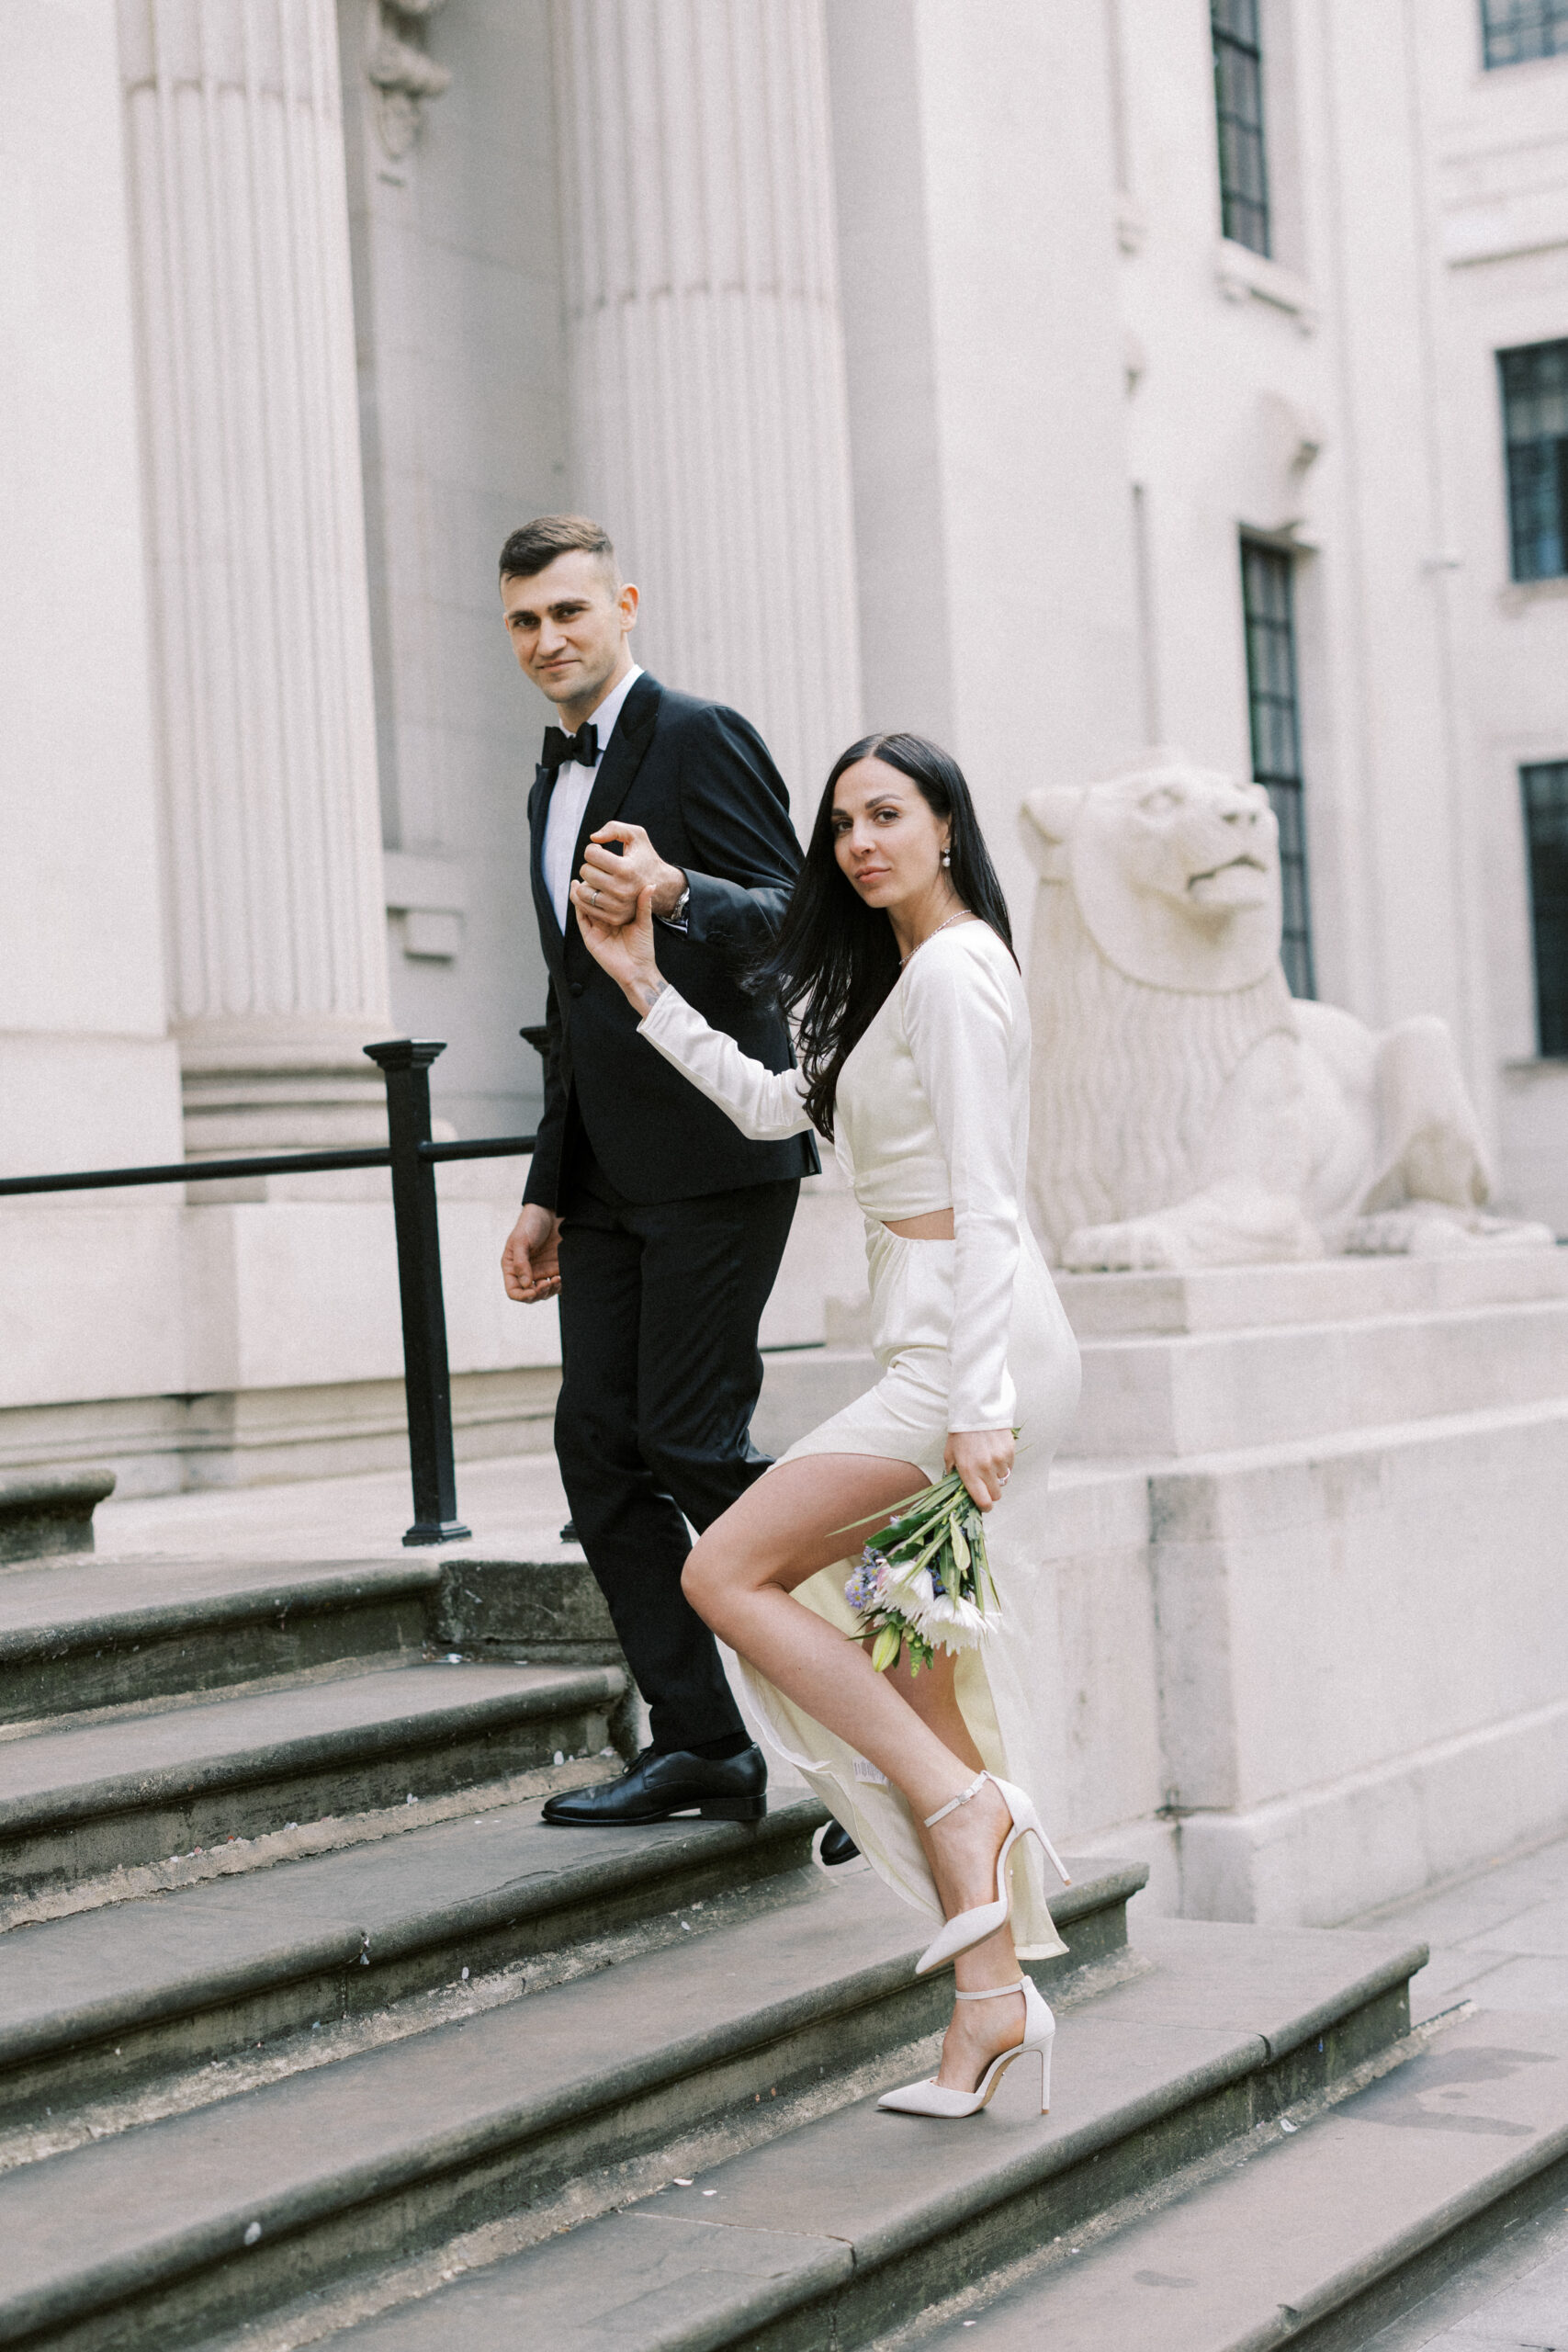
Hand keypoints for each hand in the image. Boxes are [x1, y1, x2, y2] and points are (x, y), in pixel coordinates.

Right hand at [502, 1204, 561, 1302]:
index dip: (522, 1296)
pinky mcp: (555, 1268)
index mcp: (512, 1267)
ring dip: (551, 1291)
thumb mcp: (521, 1241)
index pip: (513, 1291)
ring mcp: (542, 1271)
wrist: (550, 1212)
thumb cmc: (531, 1223)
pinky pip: (558, 1285)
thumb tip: (525, 1284)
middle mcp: (526, 1272)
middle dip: (538, 1294)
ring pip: (545, 1293)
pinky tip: (562, 1277)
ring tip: (556, 1279)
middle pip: (530, 1295)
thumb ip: (521, 1263)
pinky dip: (561, 1286)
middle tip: (546, 1283)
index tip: (533, 1290)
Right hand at [572, 881, 664, 1014]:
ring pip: (584, 907)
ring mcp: (596, 928)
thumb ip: (644, 904)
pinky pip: (581, 919)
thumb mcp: (644, 923)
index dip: (603, 883)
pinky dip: (578, 906)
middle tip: (589, 872)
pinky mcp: (590, 938)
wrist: (638, 970)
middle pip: (593, 899)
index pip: (606, 896)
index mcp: (617, 915)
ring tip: (579, 880)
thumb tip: (651, 884)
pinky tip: (577, 894)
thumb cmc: (643, 948)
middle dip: (589, 886)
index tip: (603, 869)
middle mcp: (605, 920)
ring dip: (581, 893)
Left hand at [577, 821, 684, 925]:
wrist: (661, 885)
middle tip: (601, 866)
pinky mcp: (615, 917)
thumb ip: (614, 828)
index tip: (601, 851)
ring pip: (582, 891)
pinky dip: (588, 897)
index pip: (590, 854)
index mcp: (625, 868)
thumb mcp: (636, 835)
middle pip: (585, 872)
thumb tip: (593, 838)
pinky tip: (597, 889)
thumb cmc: (644, 857)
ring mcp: (618, 906)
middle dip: (590, 865)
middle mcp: (621, 889)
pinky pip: (586, 907)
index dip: (593, 849)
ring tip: (598, 877)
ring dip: (587, 882)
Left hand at [944, 1429, 1014, 1512]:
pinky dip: (1003, 1465)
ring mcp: (1000, 1460)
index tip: (984, 1505)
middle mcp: (986, 1469)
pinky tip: (995, 1454)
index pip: (983, 1501)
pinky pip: (1009, 1467)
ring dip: (997, 1477)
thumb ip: (953, 1474)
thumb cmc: (960, 1434)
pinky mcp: (1010, 1452)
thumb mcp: (950, 1455)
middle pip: (996, 1495)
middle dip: (991, 1492)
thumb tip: (958, 1488)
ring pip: (1004, 1480)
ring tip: (988, 1463)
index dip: (985, 1507)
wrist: (976, 1411)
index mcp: (969, 1472)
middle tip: (985, 1483)